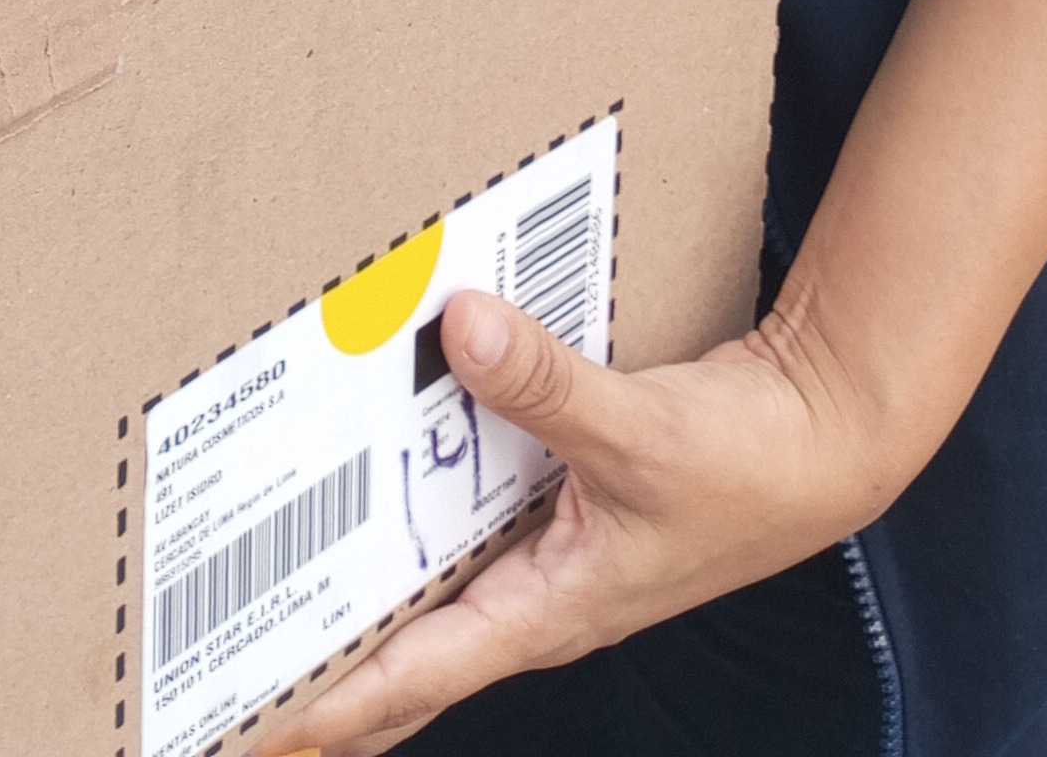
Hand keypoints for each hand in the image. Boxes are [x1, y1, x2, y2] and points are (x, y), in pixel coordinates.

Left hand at [254, 292, 890, 755]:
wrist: (817, 442)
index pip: (414, 677)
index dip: (331, 706)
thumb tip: (461, 329)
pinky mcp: (554, 509)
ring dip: (357, 593)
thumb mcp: (641, 434)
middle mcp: (531, 597)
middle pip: (404, 659)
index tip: (255, 725)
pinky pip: (461, 522)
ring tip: (264, 588)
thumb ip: (548, 386)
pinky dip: (409, 510)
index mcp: (545, 612)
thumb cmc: (744, 468)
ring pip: (427, 590)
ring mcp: (542, 557)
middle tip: (229, 679)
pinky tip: (367, 474)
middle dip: (321, 677)